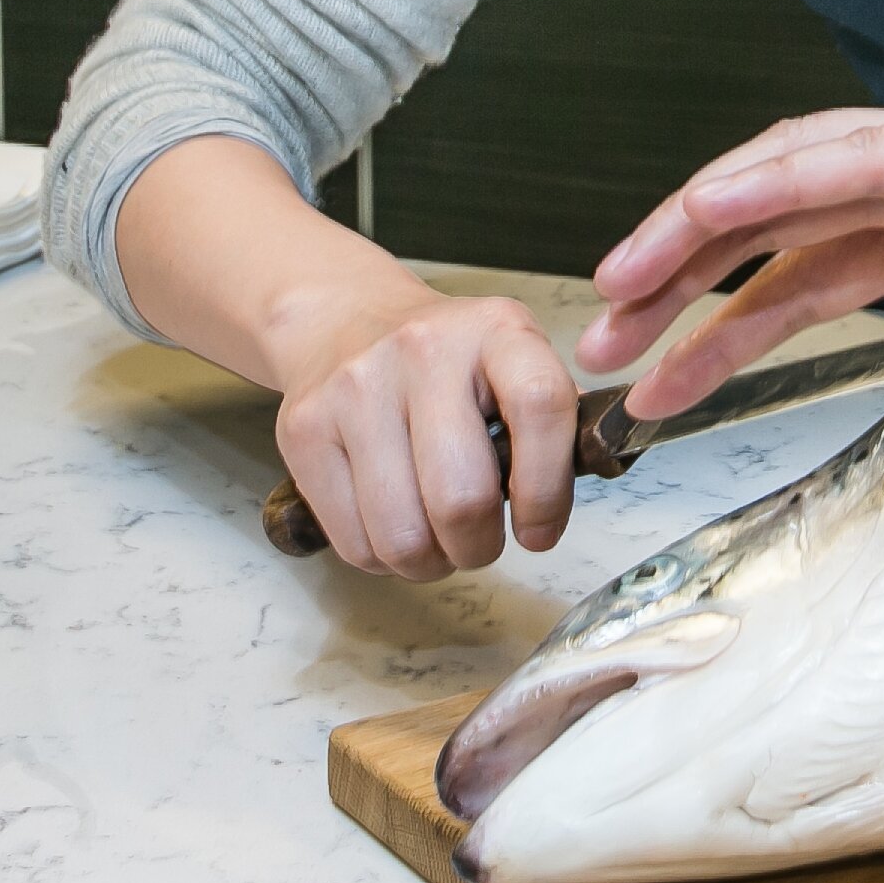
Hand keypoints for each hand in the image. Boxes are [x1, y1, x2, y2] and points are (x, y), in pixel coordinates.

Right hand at [270, 285, 583, 579]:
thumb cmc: (448, 363)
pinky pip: (353, 543)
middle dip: (479, 546)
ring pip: (403, 536)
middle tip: (480, 541)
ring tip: (437, 539)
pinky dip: (382, 559)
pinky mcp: (303, 430)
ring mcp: (354, 389)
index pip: (540, 407)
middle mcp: (422, 350)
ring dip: (430, 562)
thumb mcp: (513, 361)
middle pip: (461, 498)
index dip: (548, 491)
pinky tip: (393, 525)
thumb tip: (581, 488)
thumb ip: (552, 421)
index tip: (540, 531)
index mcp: (497, 330)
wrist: (343, 320)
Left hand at [582, 0, 883, 414]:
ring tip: (613, 289)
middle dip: (677, 296)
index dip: (727, 333)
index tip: (660, 391)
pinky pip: (846, 158)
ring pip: (779, 187)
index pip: (808, 282)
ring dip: (688, 237)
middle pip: (767, 239)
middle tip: (600, 354)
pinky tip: (699, 209)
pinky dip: (764, 179)